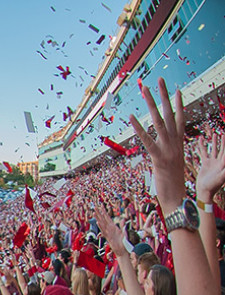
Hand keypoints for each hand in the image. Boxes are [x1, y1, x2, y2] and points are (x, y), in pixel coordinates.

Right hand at [93, 207, 124, 253]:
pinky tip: (98, 222)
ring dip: (98, 218)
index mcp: (113, 227)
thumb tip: (123, 219)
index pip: (108, 218)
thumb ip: (122, 226)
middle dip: (99, 213)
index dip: (104, 212)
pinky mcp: (108, 237)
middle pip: (103, 219)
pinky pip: (104, 231)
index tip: (101, 206)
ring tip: (94, 213)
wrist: (122, 250)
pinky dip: (101, 226)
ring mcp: (108, 233)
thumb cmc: (123, 242)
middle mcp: (109, 229)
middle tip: (95, 207)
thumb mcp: (124, 233)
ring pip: (102, 224)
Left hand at [130, 77, 185, 210]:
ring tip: (145, 89)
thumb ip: (168, 152)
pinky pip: (147, 141)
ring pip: (159, 121)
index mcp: (179, 143)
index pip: (180, 118)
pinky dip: (139, 130)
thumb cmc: (173, 183)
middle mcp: (175, 142)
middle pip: (170, 113)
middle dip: (164, 95)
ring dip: (151, 104)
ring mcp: (168, 149)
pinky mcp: (159, 159)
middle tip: (159, 79)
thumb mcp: (171, 163)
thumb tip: (162, 148)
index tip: (178, 89)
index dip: (179, 103)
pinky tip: (131, 118)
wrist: (178, 198)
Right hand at [196, 129, 224, 201]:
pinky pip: (204, 153)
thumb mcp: (221, 177)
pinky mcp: (206, 164)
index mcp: (223, 164)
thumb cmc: (213, 185)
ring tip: (215, 134)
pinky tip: (200, 142)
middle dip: (223, 141)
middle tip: (223, 133)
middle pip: (222, 149)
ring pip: (214, 150)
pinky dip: (202, 147)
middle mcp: (219, 162)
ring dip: (215, 142)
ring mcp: (212, 162)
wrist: (204, 190)